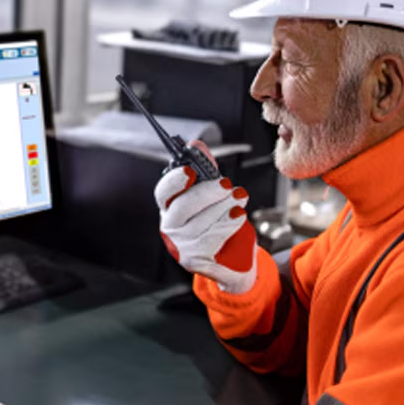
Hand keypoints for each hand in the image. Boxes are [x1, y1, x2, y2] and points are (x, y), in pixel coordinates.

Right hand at [154, 143, 257, 293]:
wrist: (235, 261)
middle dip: (208, 192)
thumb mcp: (213, 194)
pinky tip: (238, 217)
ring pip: (202, 222)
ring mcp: (182, 246)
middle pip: (183, 207)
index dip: (174, 181)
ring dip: (225, 207)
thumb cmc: (219, 223)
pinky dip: (229, 224)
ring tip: (240, 199)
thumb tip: (196, 144)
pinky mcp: (196, 261)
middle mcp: (171, 228)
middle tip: (227, 185)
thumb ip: (206, 169)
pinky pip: (213, 238)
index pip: (163, 193)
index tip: (190, 172)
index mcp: (170, 208)